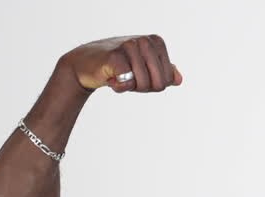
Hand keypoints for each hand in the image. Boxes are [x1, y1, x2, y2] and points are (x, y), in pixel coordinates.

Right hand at [60, 35, 182, 92]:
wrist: (86, 64)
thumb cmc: (119, 67)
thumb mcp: (145, 69)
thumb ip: (164, 72)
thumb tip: (178, 80)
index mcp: (156, 42)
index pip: (167, 79)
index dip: (152, 85)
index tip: (137, 75)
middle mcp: (145, 41)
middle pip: (159, 84)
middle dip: (143, 88)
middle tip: (127, 77)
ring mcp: (131, 46)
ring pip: (144, 84)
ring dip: (129, 87)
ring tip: (118, 75)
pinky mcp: (116, 56)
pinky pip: (128, 83)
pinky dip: (119, 87)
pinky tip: (110, 77)